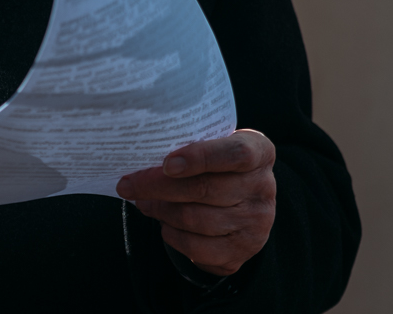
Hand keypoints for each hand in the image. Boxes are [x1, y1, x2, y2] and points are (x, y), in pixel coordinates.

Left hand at [117, 129, 276, 276]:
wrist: (245, 199)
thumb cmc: (219, 164)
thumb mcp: (214, 143)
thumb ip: (189, 144)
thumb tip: (141, 155)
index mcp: (260, 151)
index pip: (236, 153)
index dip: (200, 157)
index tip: (166, 163)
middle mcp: (263, 187)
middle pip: (205, 189)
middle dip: (157, 187)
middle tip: (129, 185)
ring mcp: (257, 221)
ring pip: (196, 219)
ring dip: (161, 210)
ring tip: (143, 202)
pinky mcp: (244, 249)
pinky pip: (198, 247)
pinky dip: (173, 236)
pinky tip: (164, 224)